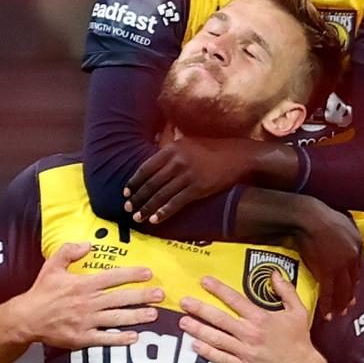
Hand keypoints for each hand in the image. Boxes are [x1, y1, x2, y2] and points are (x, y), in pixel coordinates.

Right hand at [10, 242, 162, 349]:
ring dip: (137, 316)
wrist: (27, 318)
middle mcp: (88, 303)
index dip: (132, 275)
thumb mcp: (52, 265)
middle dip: (142, 296)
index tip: (148, 273)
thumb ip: (69, 251)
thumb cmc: (42, 291)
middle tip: (159, 294)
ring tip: (154, 314)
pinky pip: (105, 339)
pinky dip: (120, 339)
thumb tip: (88, 245)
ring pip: (116, 318)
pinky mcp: (82, 338)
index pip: (113, 277)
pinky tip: (134, 337)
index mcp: (83, 284)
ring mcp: (86, 322)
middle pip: (120, 298)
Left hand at [125, 138, 253, 223]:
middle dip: (137, 198)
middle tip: (128, 209)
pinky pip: (176, 203)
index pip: (146, 167)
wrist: (237, 155)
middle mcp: (177, 161)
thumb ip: (170, 150)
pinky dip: (164, 212)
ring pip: (161, 195)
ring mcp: (187, 175)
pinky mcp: (197, 188)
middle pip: (151, 183)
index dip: (134, 182)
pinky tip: (155, 219)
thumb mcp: (187, 143)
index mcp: (172, 148)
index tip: (126, 192)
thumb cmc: (211, 149)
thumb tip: (152, 161)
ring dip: (147, 208)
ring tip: (138, 217)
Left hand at [178, 274, 324, 362]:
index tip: (204, 281)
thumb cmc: (299, 339)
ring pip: (216, 338)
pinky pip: (221, 359)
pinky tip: (194, 345)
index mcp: (260, 317)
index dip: (218, 289)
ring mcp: (245, 352)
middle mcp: (250, 333)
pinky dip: (206, 352)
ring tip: (182, 322)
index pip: (234, 299)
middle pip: (219, 318)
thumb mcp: (298, 311)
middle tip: (184, 302)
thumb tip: (274, 273)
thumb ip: (286, 291)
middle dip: (199, 309)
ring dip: (198, 329)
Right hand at [292, 196, 362, 320]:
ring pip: (342, 290)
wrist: (310, 218)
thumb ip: (345, 233)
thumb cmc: (321, 215)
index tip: (352, 290)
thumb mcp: (342, 221)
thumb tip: (343, 236)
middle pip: (352, 282)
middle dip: (349, 296)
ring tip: (338, 314)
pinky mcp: (327, 272)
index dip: (354, 281)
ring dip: (340, 304)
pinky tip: (326, 314)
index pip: (357, 269)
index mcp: (357, 245)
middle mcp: (352, 257)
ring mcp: (341, 266)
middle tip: (347, 308)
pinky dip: (327, 305)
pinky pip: (328, 292)